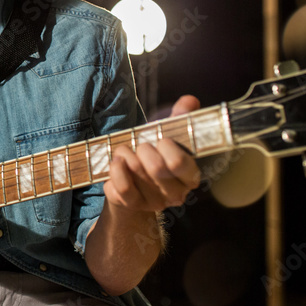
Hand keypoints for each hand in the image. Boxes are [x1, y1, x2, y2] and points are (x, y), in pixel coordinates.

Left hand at [105, 95, 201, 212]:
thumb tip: (190, 100)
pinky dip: (115, 169)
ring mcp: (153, 203)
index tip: (160, 139)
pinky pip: (121, 186)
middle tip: (140, 145)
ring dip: (126, 154)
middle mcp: (175, 194)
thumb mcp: (167, 135)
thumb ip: (180, 118)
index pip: (179, 163)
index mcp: (190, 176)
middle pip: (156, 168)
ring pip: (136, 172)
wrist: (133, 183)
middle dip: (143, 148)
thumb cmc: (154, 155)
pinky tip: (116, 161)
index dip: (167, 147)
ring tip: (125, 150)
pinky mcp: (132, 205)